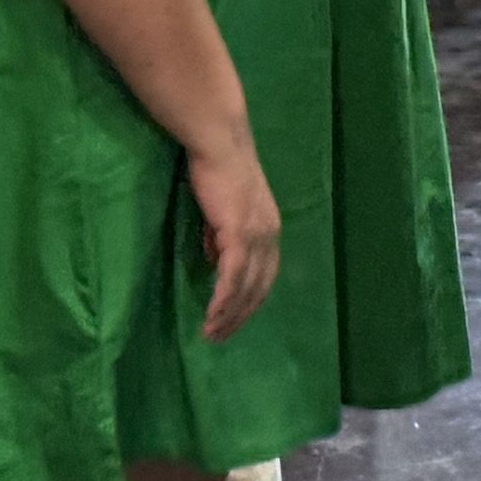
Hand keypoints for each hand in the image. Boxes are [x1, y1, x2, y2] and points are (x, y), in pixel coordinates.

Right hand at [182, 133, 285, 341]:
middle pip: (259, 288)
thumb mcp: (224, 209)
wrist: (219, 143)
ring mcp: (256, 235)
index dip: (251, 300)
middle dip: (240, 316)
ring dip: (229, 314)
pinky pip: (232, 276)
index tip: (234, 320)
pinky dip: (223, 299)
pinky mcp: (239, 233)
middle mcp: (269, 235)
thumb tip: (216, 259)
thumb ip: (223, 235)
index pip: (265, 275)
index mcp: (269, 229)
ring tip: (211, 333)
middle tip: (221, 337)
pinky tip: (212, 314)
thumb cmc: (216, 169)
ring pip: (246, 287)